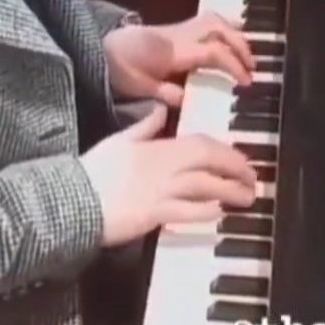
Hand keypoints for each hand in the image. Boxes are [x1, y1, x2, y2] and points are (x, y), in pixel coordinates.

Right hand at [80, 104, 256, 245]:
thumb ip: (144, 126)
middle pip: (209, 161)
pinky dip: (207, 212)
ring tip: (247, 197)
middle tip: (252, 178)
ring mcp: (161, 191)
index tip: (239, 158)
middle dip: (236, 168)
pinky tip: (219, 214)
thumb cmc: (93, 170)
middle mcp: (164, 166)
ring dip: (230, 191)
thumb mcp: (118, 140)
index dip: (225, 150)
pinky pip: (188, 212)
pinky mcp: (154, 215)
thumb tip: (160, 108)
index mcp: (156, 146)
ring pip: (205, 186)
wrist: (72, 200)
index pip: (200, 143)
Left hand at [103, 12, 255, 107]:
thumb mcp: (139, 88)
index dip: (234, 66)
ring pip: (213, 19)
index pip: (214, 52)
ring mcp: (178, 28)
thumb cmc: (119, 69)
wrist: (99, 47)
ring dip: (234, 33)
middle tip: (252, 68)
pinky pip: (205, 21)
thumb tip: (188, 100)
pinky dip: (222, 28)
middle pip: (219, 29)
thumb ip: (166, 93)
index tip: (246, 82)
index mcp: (174, 51)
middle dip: (241, 46)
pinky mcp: (175, 28)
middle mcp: (180, 34)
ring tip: (248, 52)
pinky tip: (231, 38)